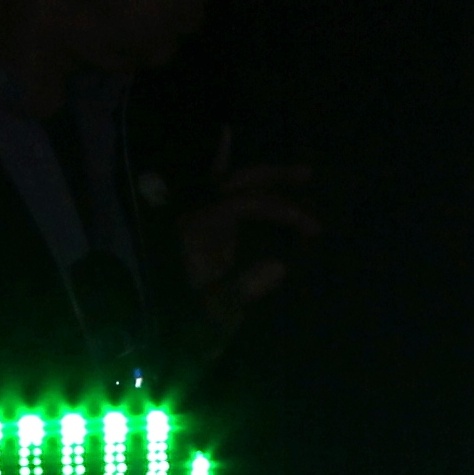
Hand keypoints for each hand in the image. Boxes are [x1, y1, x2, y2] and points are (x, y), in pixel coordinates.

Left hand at [174, 130, 314, 332]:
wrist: (162, 341)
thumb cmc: (187, 328)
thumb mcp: (216, 315)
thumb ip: (243, 290)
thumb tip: (279, 266)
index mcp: (195, 231)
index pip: (242, 204)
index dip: (278, 210)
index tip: (311, 229)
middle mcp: (192, 215)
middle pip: (236, 183)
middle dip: (273, 177)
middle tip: (309, 174)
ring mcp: (195, 220)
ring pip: (229, 183)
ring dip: (262, 176)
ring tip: (302, 172)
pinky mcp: (201, 230)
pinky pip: (213, 192)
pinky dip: (219, 164)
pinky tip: (226, 133)